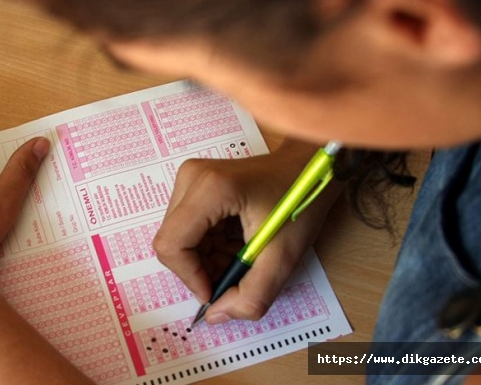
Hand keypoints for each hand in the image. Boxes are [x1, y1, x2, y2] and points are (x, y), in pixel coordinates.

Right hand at [153, 140, 340, 323]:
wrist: (308, 167)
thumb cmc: (301, 201)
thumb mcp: (283, 257)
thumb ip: (252, 296)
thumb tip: (216, 314)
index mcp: (211, 188)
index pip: (172, 245)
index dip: (190, 277)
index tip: (216, 291)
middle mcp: (192, 178)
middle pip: (174, 243)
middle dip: (201, 269)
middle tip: (236, 274)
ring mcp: (191, 178)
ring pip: (179, 239)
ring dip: (207, 259)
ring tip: (241, 256)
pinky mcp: (194, 184)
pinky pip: (188, 229)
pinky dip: (209, 247)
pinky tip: (236, 243)